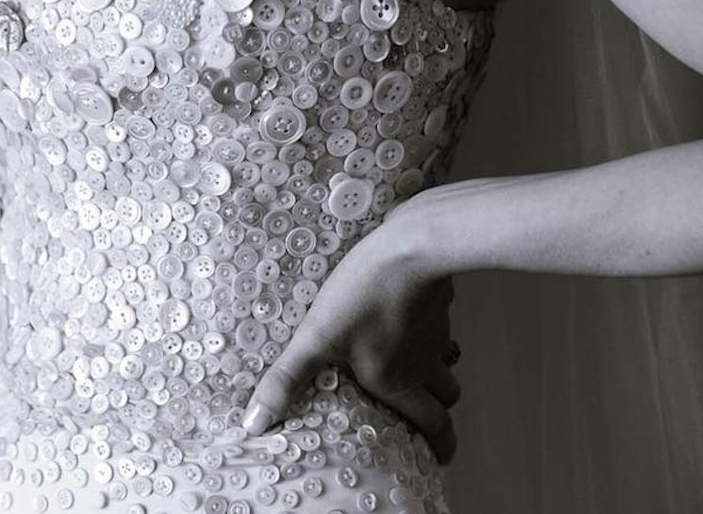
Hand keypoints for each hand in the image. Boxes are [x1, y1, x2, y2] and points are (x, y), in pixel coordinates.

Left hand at [240, 221, 460, 464]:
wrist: (411, 244)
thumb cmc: (365, 294)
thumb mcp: (317, 337)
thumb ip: (288, 379)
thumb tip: (255, 422)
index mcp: (398, 381)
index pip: (433, 426)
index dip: (439, 446)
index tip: (437, 459)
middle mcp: (423, 361)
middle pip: (446, 398)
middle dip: (440, 412)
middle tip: (430, 419)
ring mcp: (434, 329)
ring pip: (446, 360)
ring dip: (437, 370)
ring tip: (418, 370)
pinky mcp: (436, 298)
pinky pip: (439, 322)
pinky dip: (429, 328)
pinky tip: (409, 316)